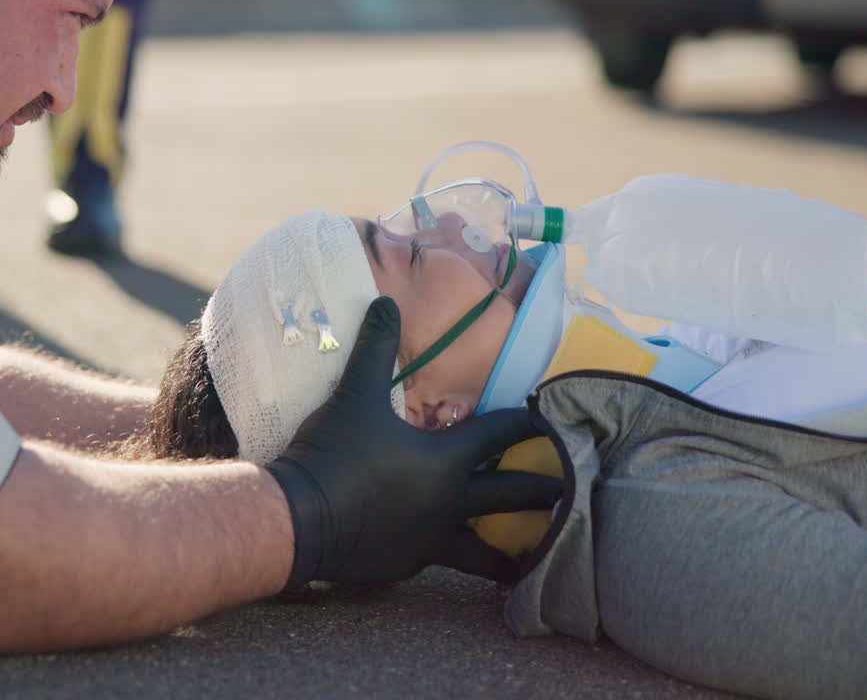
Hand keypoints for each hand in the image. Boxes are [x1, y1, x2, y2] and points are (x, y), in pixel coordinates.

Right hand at [267, 298, 561, 587]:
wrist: (297, 519)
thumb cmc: (333, 453)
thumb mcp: (353, 394)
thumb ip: (374, 347)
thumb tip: (384, 302)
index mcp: (446, 460)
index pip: (501, 434)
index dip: (528, 422)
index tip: (551, 418)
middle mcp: (450, 503)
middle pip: (511, 496)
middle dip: (543, 490)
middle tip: (568, 489)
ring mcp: (431, 539)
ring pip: (487, 551)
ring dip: (512, 548)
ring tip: (535, 553)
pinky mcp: (407, 564)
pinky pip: (442, 559)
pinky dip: (455, 553)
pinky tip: (454, 552)